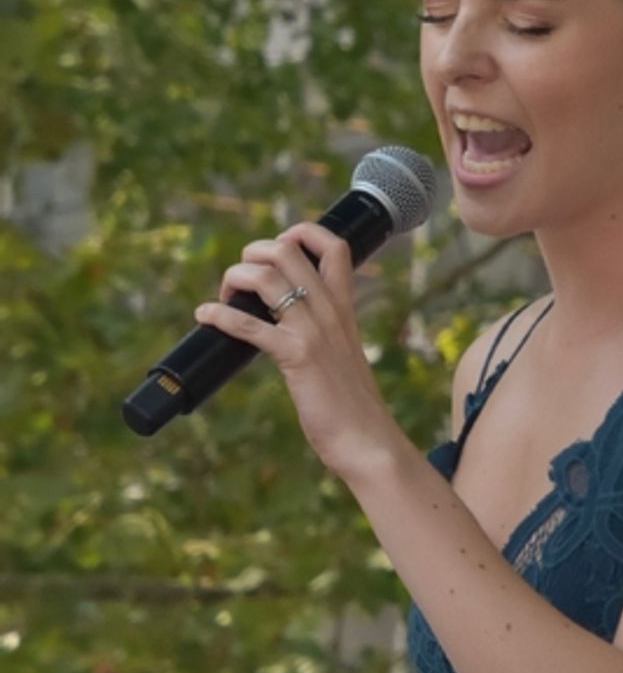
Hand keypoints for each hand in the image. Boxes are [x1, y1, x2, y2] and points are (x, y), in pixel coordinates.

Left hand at [192, 222, 395, 477]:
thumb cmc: (352, 405)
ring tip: (223, 295)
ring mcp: (313, 332)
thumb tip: (289, 324)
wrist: (368, 440)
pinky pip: (250, 325)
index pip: (333, 245)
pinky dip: (220, 315)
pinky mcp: (297, 357)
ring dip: (234, 277)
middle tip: (241, 280)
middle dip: (253, 253)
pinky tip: (205, 316)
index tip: (278, 248)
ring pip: (266, 276)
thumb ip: (323, 332)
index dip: (301, 232)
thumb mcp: (343, 354)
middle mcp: (329, 311)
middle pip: (288, 250)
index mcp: (343, 307)